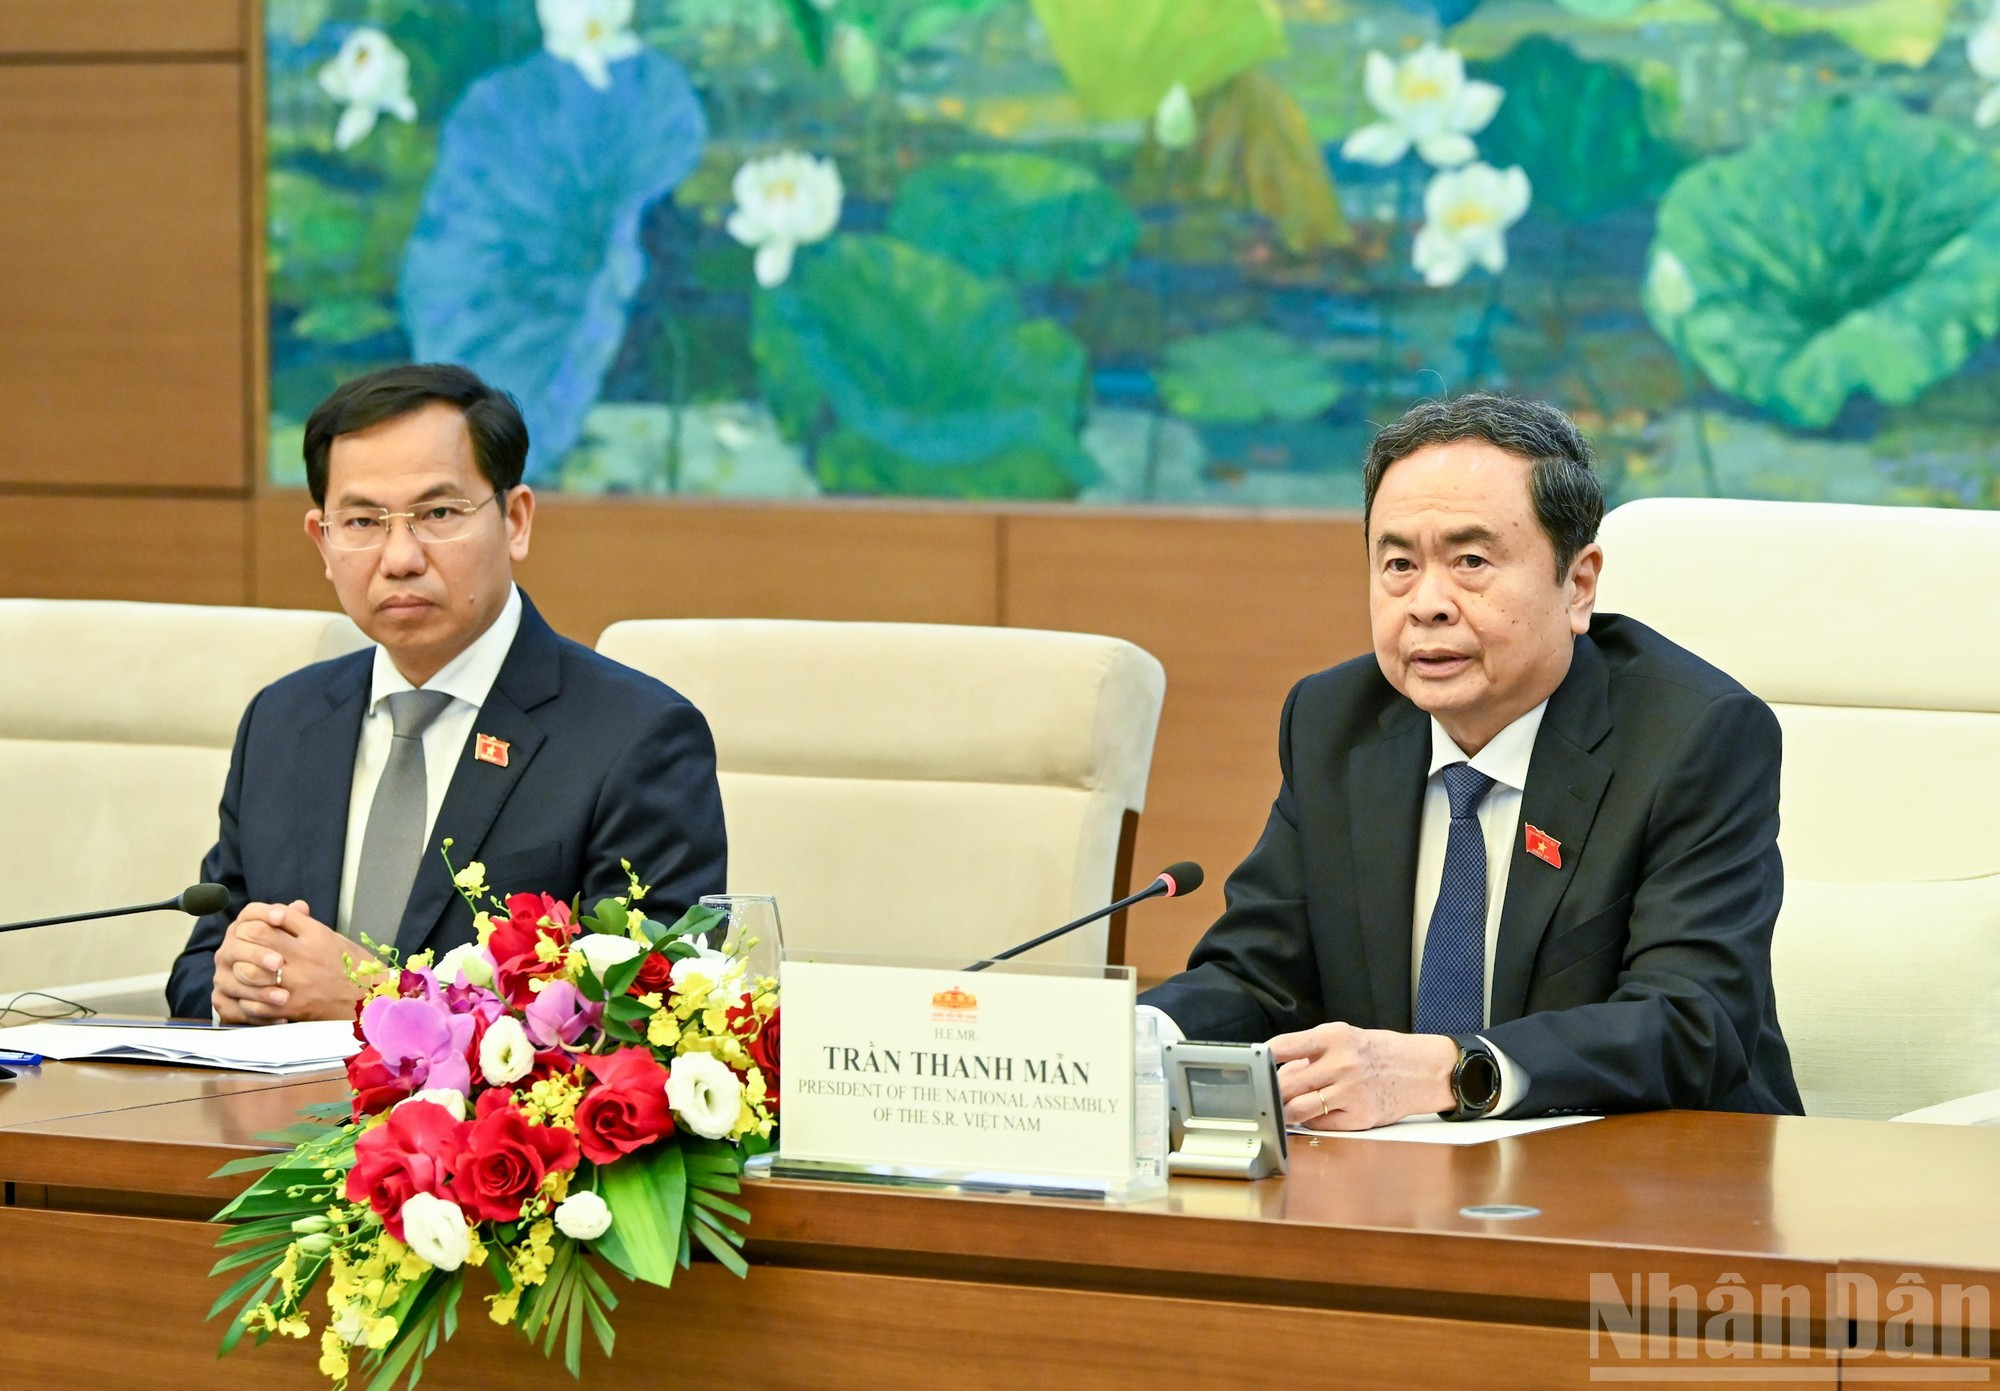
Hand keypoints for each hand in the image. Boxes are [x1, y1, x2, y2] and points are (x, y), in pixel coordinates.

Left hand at [211, 901, 372, 1023]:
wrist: (373, 1002)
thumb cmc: (356, 969)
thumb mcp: (335, 939)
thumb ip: (305, 926)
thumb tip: (278, 913)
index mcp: (317, 935)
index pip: (277, 915)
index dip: (261, 915)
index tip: (260, 922)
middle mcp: (305, 956)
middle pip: (258, 936)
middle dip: (244, 937)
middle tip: (242, 943)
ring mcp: (297, 983)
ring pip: (250, 970)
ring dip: (241, 968)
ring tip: (243, 969)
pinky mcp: (293, 1008)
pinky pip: (257, 1002)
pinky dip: (249, 999)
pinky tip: (251, 995)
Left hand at [1268, 1022, 1458, 1130]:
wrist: (1424, 1069)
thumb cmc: (1381, 1052)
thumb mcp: (1347, 1037)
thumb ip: (1312, 1051)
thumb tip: (1280, 1070)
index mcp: (1334, 1037)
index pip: (1283, 1046)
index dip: (1260, 1058)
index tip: (1247, 1065)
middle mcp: (1340, 1064)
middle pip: (1286, 1084)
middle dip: (1270, 1092)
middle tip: (1261, 1095)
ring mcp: (1350, 1092)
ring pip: (1298, 1109)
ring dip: (1284, 1112)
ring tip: (1280, 1110)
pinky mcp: (1359, 1116)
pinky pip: (1320, 1124)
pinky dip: (1310, 1121)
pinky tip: (1311, 1115)